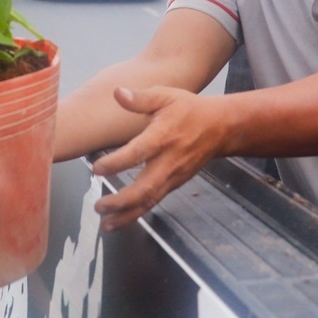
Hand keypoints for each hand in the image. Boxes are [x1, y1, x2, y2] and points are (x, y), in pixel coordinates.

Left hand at [88, 87, 225, 231]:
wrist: (220, 128)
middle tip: (98, 206)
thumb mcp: (166, 96)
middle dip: (121, 201)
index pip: (139, 153)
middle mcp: (169, 161)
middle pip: (145, 188)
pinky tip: (120, 220)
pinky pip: (154, 201)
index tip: (97, 169)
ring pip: (150, 201)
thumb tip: (117, 93)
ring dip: (127, 215)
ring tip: (106, 224)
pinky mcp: (174, 184)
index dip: (117, 162)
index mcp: (163, 137)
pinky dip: (137, 213)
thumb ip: (141, 98)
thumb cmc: (188, 110)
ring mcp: (173, 176)